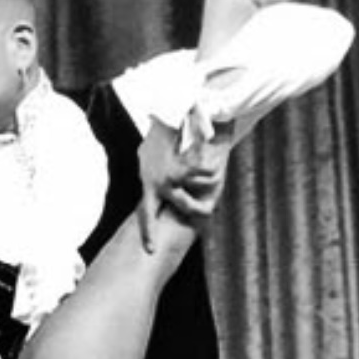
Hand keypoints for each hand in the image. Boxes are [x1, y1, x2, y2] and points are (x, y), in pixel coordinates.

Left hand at [137, 120, 230, 249]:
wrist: (169, 107)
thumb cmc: (161, 128)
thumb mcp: (148, 152)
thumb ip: (152, 171)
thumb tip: (154, 184)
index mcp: (147, 182)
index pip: (145, 214)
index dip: (149, 233)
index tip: (150, 251)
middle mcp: (157, 183)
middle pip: (186, 206)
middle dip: (201, 205)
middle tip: (211, 204)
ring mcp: (171, 177)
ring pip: (200, 187)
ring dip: (210, 171)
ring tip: (208, 152)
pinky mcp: (186, 168)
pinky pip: (207, 174)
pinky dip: (213, 158)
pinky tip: (208, 142)